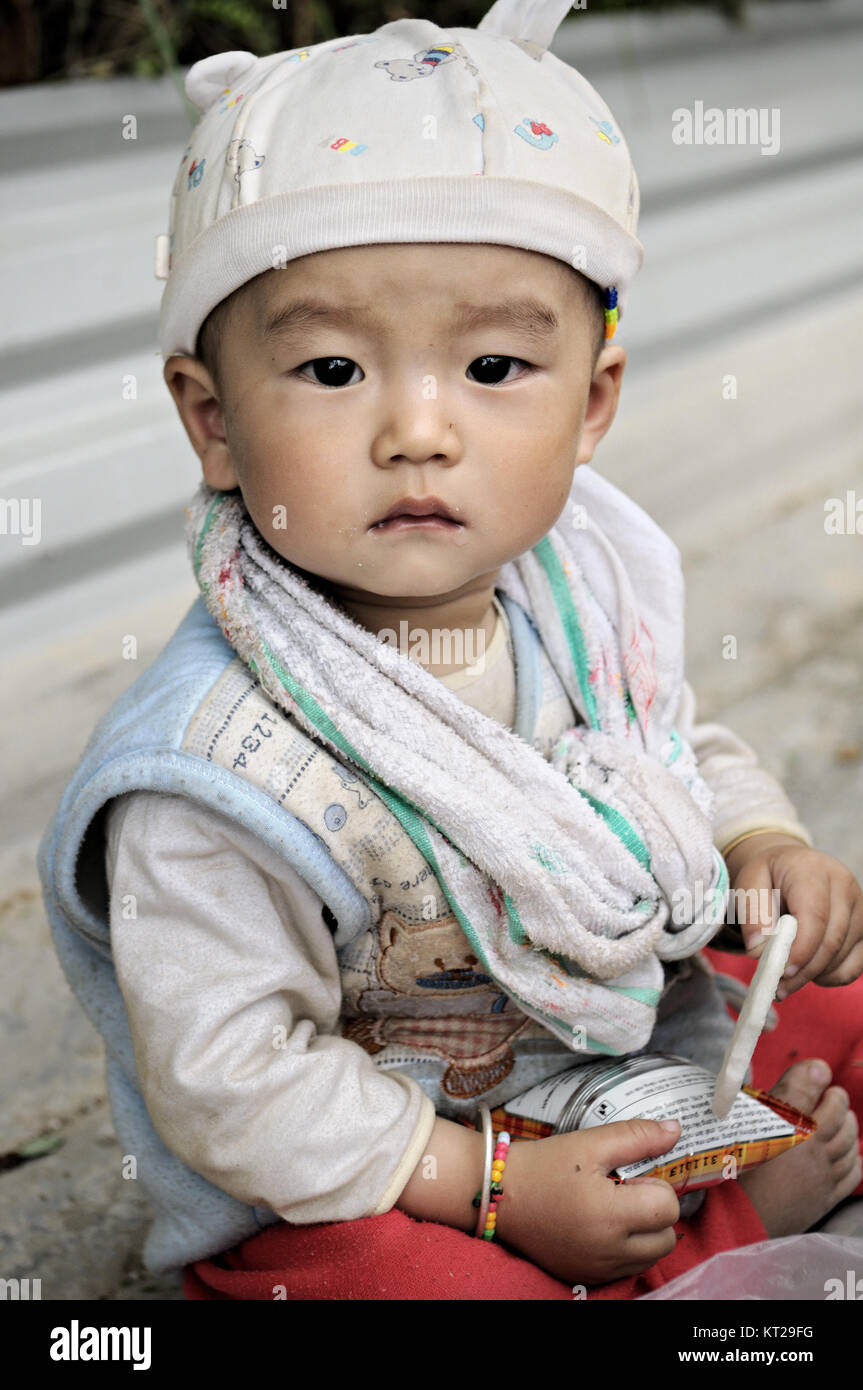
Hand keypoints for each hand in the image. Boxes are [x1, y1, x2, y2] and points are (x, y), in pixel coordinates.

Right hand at [496, 1118, 681, 1286]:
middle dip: (655, 1213)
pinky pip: (627, 1269)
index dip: (656, 1185)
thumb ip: (637, 1136)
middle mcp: (608, 1250)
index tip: (632, 1175)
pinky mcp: (587, 1277)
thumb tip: (676, 1130)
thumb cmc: (543, 1165)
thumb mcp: (589, 1143)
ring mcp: (598, 1269)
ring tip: (615, 1208)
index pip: (668, 1207)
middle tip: (626, 1191)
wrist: (497, 1195)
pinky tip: (602, 1226)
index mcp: (611, 1215)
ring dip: (645, 1234)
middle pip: (666, 1238)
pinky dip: (626, 1250)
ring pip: (650, 1257)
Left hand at [722, 833, 862, 997]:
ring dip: (814, 975)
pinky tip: (809, 971)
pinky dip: (831, 976)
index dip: (801, 949)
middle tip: (777, 987)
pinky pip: (855, 965)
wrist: (790, 866)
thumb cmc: (768, 877)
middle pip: (831, 940)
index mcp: (812, 870)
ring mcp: (859, 907)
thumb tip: (758, 951)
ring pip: (843, 956)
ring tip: (785, 980)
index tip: (781, 971)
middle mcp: (844, 885)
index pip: (815, 916)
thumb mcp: (748, 884)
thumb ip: (751, 913)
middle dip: (804, 970)